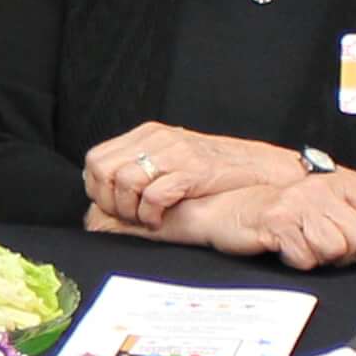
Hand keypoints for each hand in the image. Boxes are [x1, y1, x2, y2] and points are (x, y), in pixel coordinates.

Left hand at [80, 123, 302, 230]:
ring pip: (125, 182)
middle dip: (108, 200)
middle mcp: (157, 139)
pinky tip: (160, 221)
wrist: (259, 168)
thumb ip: (142, 170)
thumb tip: (106, 197)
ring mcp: (175, 152)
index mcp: (148, 134)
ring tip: (145, 219)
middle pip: (103, 169)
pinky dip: (151, 214)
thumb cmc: (216, 172)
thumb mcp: (172, 160)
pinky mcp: (192, 170)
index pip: (96, 158)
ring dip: (130, 210)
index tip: (110, 206)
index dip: (96, 188)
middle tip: (126, 216)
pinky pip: (154, 195)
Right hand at [253, 167, 355, 271]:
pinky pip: (306, 256)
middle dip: (349, 256)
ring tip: (305, 247)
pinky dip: (298, 261)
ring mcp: (301, 202)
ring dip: (322, 258)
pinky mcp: (279, 220)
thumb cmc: (282, 215)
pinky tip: (287, 249)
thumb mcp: (325, 209)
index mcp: (340, 182)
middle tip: (329, 255)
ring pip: (336, 248)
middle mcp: (323, 187)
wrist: (231, 209)